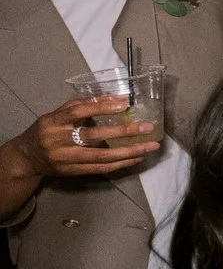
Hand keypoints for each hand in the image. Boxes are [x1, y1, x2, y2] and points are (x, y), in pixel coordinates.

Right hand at [6, 96, 161, 182]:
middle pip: (93, 136)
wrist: (27, 158)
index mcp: (53, 122)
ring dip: (129, 152)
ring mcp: (66, 159)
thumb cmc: (47, 130)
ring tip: (150, 147)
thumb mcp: (56, 114)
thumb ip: (80, 105)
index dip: (101, 107)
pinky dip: (121, 164)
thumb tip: (111, 96)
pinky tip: (137, 157)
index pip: (78, 112)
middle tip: (147, 127)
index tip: (125, 103)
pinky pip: (101, 169)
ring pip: (101, 157)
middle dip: (123, 132)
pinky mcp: (73, 172)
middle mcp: (58, 141)